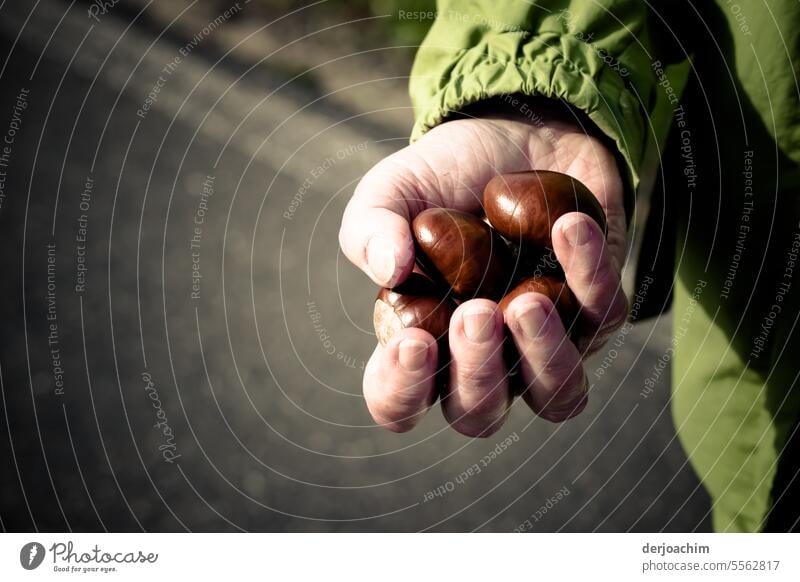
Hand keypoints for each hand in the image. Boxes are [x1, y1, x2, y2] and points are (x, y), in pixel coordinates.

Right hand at [339, 100, 628, 436]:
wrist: (516, 131)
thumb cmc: (445, 175)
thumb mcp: (392, 190)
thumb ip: (371, 227)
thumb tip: (390, 270)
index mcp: (421, 340)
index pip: (398, 401)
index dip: (401, 390)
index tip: (412, 343)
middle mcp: (483, 356)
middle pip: (479, 413)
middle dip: (478, 372)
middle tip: (475, 313)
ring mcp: (544, 342)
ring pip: (556, 394)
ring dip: (543, 356)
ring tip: (528, 301)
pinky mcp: (597, 309)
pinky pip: (602, 314)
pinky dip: (587, 272)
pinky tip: (568, 225)